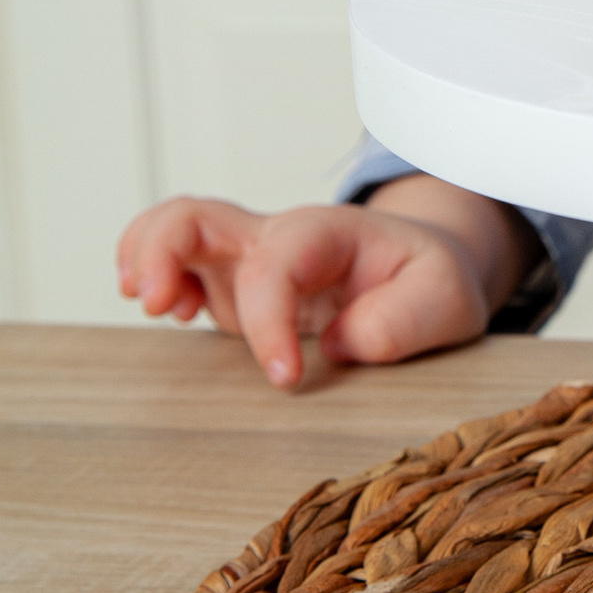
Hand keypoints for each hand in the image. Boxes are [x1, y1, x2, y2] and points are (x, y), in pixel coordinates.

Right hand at [116, 185, 513, 387]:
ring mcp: (247, 259)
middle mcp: (277, 237)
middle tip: (160, 306)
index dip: (268, 322)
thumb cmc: (429, 280)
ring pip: (174, 228)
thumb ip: (406, 320)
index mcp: (327, 234)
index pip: (276, 266)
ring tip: (154, 303)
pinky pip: (174, 265)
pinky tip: (174, 313)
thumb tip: (341, 342)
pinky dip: (155, 280)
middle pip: (198, 214)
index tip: (286, 378)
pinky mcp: (230, 286)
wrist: (423, 267)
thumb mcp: (447, 298)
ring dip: (145, 258)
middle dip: (163, 251)